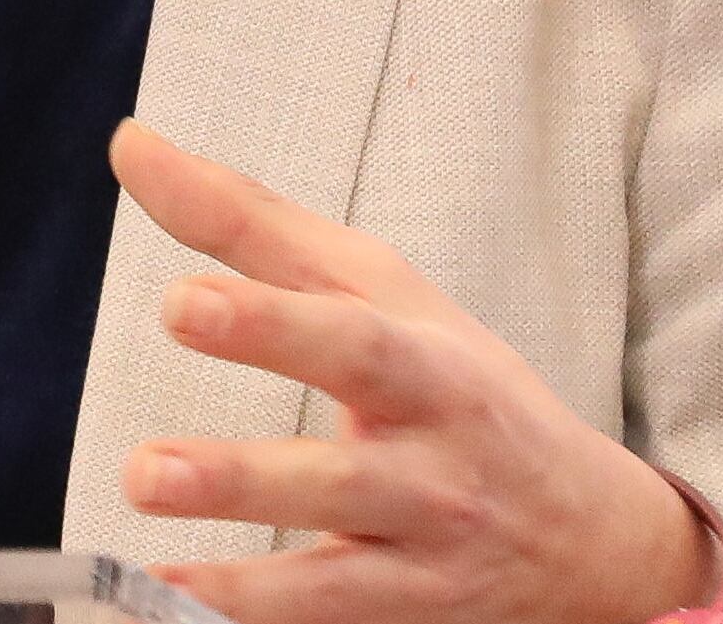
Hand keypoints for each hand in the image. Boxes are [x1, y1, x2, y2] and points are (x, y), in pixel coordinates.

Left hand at [111, 123, 712, 623]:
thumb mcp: (381, 293)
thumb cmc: (458, 390)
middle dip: (243, 475)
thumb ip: (251, 224)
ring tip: (147, 574)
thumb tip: (131, 146)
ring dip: (240, 584)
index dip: (268, 324)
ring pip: (335, 583)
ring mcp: (423, 560)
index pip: (351, 337)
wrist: (591, 533)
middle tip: (146, 470)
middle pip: (344, 475)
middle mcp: (433, 471)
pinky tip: (170, 615)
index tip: (180, 304)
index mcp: (427, 369)